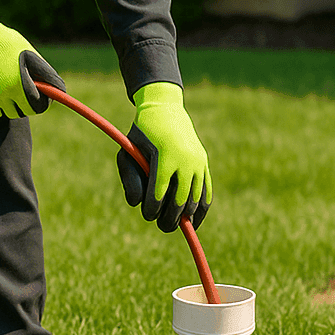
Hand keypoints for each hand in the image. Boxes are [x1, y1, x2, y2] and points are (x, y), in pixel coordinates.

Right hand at [0, 4, 66, 117]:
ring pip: (4, 112)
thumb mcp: (25, 50)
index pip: (38, 107)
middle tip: (15, 87)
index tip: (37, 97)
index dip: (40, 102)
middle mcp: (5, 95)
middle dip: (21, 102)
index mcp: (20, 83)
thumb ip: (39, 71)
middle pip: (21, 112)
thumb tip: (56, 89)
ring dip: (4, 102)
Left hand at [116, 82, 210, 231]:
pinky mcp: (204, 163)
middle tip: (161, 225)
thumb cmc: (141, 134)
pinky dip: (201, 209)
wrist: (165, 109)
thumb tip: (138, 205)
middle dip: (170, 218)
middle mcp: (185, 161)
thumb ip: (129, 179)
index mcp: (164, 157)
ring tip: (174, 224)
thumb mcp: (128, 153)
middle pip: (179, 201)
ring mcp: (198, 162)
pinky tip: (193, 222)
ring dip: (185, 217)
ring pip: (195, 200)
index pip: (159, 194)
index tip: (147, 214)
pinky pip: (207, 192)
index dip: (152, 210)